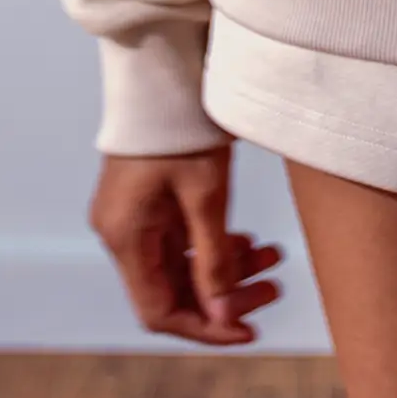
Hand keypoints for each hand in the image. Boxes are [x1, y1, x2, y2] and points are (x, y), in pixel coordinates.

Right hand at [88, 141, 286, 346]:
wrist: (165, 69)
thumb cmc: (184, 128)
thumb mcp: (207, 195)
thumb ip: (214, 259)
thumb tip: (224, 317)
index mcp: (126, 238)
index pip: (160, 311)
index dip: (206, 327)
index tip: (249, 329)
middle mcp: (121, 233)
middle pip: (173, 290)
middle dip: (226, 295)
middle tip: (274, 288)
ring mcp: (133, 217)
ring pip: (181, 265)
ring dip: (226, 268)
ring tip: (273, 257)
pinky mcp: (147, 201)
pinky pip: (180, 240)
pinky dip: (214, 246)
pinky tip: (249, 240)